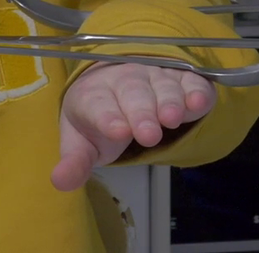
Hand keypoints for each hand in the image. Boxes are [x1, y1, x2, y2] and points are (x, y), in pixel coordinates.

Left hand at [53, 63, 214, 191]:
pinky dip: (196, 91)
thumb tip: (59, 181)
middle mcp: (123, 81)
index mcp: (93, 96)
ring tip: (172, 119)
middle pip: (132, 94)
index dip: (107, 118)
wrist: (114, 84)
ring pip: (162, 87)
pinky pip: (190, 82)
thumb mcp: (82, 142)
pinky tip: (199, 103)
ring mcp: (153, 77)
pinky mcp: (181, 80)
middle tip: (149, 134)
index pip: (98, 105)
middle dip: (141, 113)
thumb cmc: (97, 120)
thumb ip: (75, 162)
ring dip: (169, 101)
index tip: (116, 132)